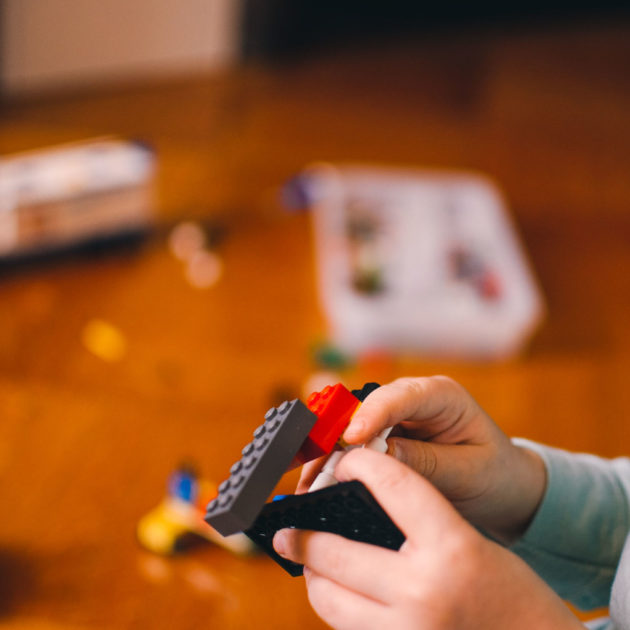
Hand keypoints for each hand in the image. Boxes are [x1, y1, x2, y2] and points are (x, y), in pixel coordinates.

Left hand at [276, 449, 581, 629]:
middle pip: (336, 550)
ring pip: (328, 598)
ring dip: (313, 575)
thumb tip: (362, 507)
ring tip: (309, 561)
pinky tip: (338, 592)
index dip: (361, 465)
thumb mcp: (475, 546)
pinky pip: (346, 629)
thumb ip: (422, 524)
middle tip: (287, 528)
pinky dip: (336, 607)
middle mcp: (423, 592)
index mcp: (452, 550)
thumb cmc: (514, 597)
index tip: (343, 462)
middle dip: (303, 534)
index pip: (393, 486)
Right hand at [297, 376, 545, 542]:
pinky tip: (318, 482)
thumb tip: (378, 456)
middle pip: (364, 408)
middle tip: (315, 469)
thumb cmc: (493, 473)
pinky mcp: (384, 435)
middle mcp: (412, 399)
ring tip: (309, 483)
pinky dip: (335, 462)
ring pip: (350, 425)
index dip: (372, 415)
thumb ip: (425, 462)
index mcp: (442, 396)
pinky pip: (352, 443)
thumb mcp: (467, 472)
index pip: (401, 396)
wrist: (502, 484)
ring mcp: (395, 416)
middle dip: (336, 437)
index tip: (351, 439)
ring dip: (328, 453)